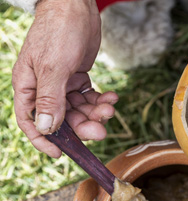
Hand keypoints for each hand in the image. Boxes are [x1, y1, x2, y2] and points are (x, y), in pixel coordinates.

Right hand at [12, 0, 117, 157]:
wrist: (77, 7)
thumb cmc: (58, 32)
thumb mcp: (53, 66)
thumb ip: (50, 98)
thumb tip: (47, 129)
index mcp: (28, 87)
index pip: (31, 122)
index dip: (44, 140)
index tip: (61, 154)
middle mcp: (45, 90)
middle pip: (63, 120)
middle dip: (83, 127)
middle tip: (102, 129)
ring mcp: (63, 86)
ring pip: (80, 112)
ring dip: (96, 113)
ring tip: (110, 106)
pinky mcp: (79, 80)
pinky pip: (90, 99)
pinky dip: (102, 100)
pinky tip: (112, 96)